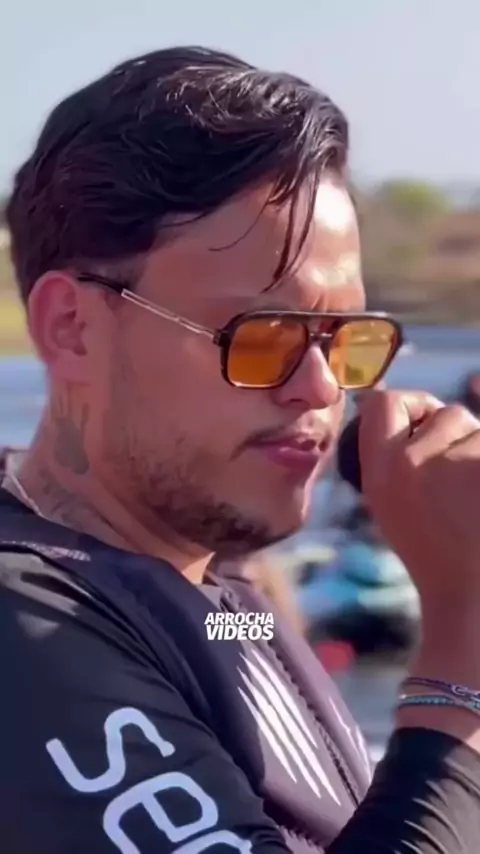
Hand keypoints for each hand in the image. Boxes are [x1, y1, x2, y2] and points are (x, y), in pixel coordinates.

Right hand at [357, 390, 479, 615]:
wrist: (471, 594)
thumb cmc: (432, 549)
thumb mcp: (387, 502)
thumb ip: (390, 454)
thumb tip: (401, 404)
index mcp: (381, 472)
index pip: (385, 402)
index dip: (409, 406)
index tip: (421, 425)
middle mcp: (412, 462)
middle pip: (445, 413)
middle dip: (458, 436)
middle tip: (460, 478)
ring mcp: (457, 464)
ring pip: (478, 429)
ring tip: (476, 492)